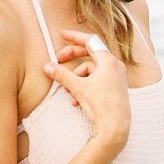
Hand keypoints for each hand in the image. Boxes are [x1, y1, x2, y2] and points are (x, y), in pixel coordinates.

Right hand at [43, 29, 130, 153]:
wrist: (115, 128)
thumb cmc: (101, 106)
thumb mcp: (78, 87)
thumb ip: (62, 74)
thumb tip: (47, 66)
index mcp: (108, 61)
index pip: (90, 41)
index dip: (74, 37)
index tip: (62, 35)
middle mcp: (115, 66)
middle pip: (89, 55)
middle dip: (72, 60)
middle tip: (58, 60)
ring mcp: (116, 77)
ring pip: (90, 72)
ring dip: (77, 81)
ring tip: (69, 94)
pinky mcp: (114, 88)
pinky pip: (96, 81)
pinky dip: (85, 87)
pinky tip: (76, 101)